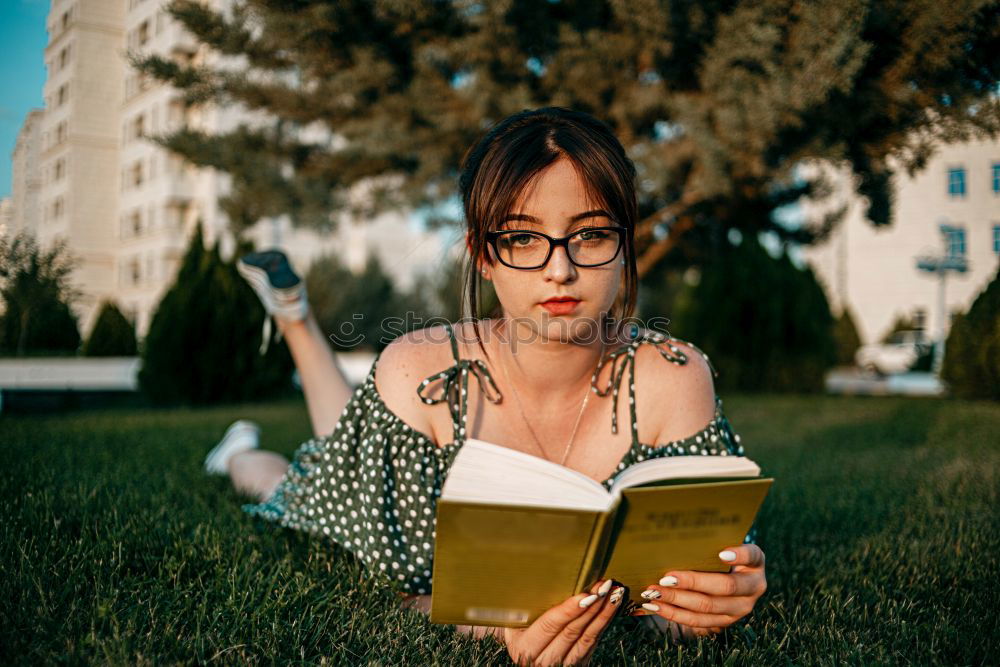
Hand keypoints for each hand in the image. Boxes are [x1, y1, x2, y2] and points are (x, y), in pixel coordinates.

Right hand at [502, 578, 625, 665]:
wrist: (523, 659)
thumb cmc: (514, 632)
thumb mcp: (509, 623)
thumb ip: (517, 609)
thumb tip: (527, 579)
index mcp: (525, 647)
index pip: (549, 626)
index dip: (568, 611)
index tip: (585, 595)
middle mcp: (544, 659)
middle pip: (572, 631)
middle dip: (591, 607)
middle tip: (605, 586)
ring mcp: (563, 664)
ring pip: (587, 638)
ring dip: (604, 614)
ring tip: (615, 593)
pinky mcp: (578, 663)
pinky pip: (593, 642)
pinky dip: (604, 623)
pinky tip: (613, 607)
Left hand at [630, 544, 765, 637]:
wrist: (728, 579)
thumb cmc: (717, 552)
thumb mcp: (720, 544)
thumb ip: (708, 542)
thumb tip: (672, 533)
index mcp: (755, 562)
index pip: (751, 555)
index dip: (739, 555)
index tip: (721, 553)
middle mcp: (753, 586)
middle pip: (724, 586)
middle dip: (692, 582)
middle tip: (666, 577)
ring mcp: (741, 608)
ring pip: (708, 607)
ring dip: (677, 601)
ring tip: (654, 593)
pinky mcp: (725, 622)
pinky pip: (698, 622)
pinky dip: (674, 613)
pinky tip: (656, 606)